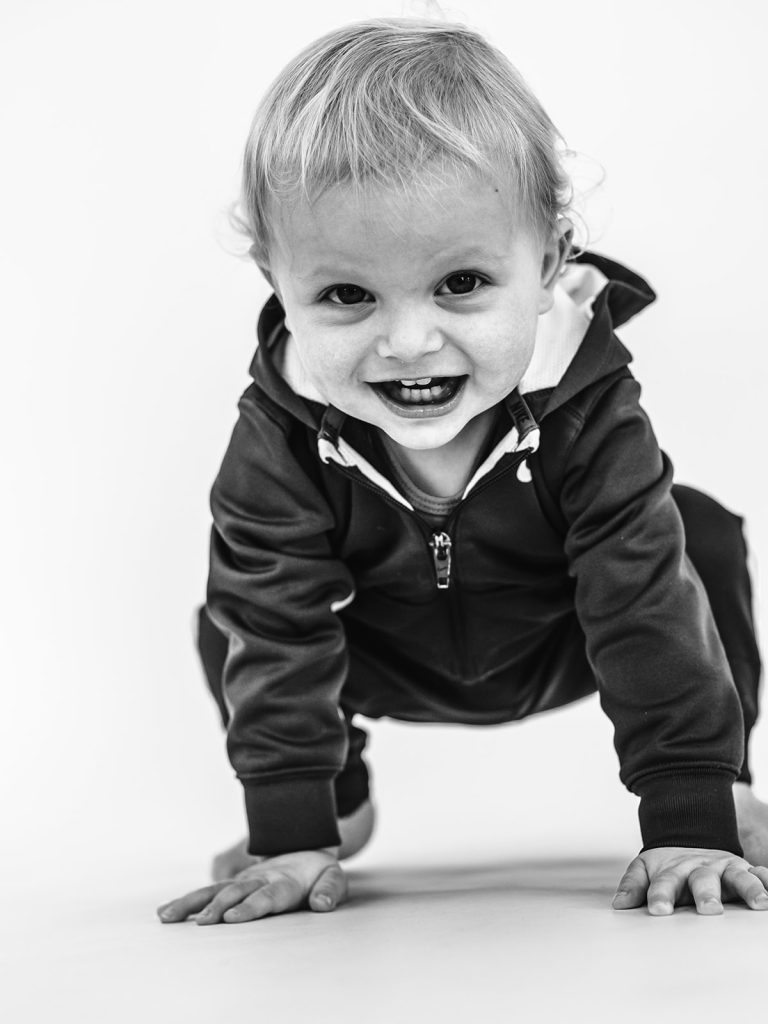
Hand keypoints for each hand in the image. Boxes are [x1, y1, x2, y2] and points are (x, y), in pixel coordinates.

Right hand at [157, 847, 345, 923]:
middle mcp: (259, 879)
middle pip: (235, 893)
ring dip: (193, 904)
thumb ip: (330, 890)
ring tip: (168, 916)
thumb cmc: (318, 869)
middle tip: (203, 923)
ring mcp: (243, 880)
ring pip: (215, 890)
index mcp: (285, 881)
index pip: (267, 896)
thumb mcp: (333, 876)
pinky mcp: (232, 883)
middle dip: (218, 907)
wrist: (303, 840)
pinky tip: (165, 913)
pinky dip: (187, 902)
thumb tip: (321, 905)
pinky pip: (207, 892)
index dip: (251, 907)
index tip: (232, 918)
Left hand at [612, 847, 767, 914]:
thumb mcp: (646, 869)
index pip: (664, 883)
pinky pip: (760, 873)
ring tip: (759, 903)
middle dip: (706, 894)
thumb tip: (619, 904)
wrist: (688, 836)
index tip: (657, 910)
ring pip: (737, 876)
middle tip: (709, 909)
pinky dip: (767, 880)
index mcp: (674, 870)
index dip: (660, 896)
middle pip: (702, 880)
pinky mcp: (743, 869)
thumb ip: (633, 885)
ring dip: (749, 888)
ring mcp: (724, 868)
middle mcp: (701, 868)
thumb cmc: (667, 865)